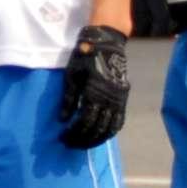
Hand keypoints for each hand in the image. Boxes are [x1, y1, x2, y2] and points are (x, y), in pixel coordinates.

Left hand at [57, 24, 131, 150]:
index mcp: (94, 94)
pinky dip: (111, 131)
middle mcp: (110, 99)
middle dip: (84, 140)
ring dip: (98, 139)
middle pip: (98, 128)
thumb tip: (63, 120)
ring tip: (85, 143)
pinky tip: (102, 135)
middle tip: (71, 144)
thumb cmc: (85, 57)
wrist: (107, 43)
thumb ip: (68, 100)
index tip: (63, 138)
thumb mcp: (71, 77)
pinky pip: (120, 120)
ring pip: (111, 127)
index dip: (74, 133)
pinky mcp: (123, 97)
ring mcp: (119, 99)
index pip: (84, 122)